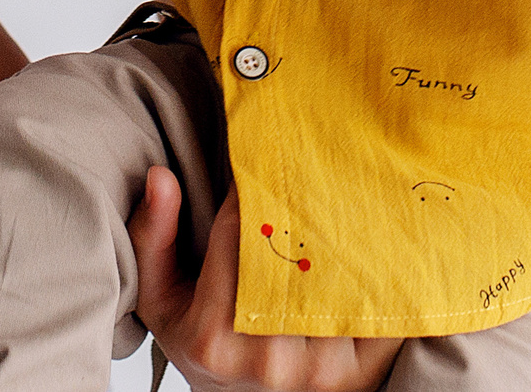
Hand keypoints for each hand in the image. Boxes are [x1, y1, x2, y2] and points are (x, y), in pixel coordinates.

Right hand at [131, 168, 401, 391]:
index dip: (251, 188)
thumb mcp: (160, 298)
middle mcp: (270, 359)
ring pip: (338, 276)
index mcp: (214, 337)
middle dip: (301, 203)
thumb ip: (153, 238)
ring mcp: (320, 371)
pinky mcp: (361, 374)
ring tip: (335, 196)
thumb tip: (160, 178)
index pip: (242, 235)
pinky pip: (377, 308)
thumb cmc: (202, 346)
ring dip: (341, 232)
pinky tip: (368, 239)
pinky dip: (375, 271)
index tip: (258, 161)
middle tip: (304, 169)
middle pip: (296, 254)